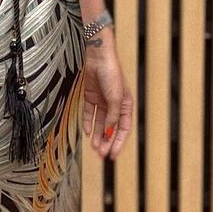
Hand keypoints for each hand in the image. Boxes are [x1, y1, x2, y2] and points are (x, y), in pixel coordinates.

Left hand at [81, 36, 132, 159]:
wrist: (98, 56)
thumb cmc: (111, 73)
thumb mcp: (115, 97)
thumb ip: (112, 116)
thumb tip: (109, 133)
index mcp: (125, 105)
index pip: (123, 129)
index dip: (118, 142)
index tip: (112, 155)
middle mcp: (114, 105)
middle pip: (111, 128)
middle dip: (107, 142)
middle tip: (101, 154)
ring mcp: (102, 102)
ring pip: (100, 123)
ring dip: (97, 136)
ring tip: (94, 148)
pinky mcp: (90, 97)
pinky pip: (89, 114)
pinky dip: (88, 123)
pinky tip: (87, 133)